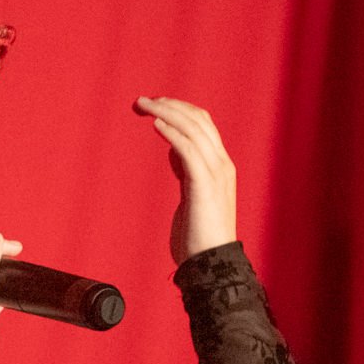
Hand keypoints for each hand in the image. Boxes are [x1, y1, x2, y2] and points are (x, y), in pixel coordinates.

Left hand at [134, 96, 236, 265]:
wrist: (210, 263)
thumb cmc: (198, 234)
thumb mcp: (191, 193)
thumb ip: (186, 170)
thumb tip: (173, 149)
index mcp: (219, 165)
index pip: (203, 124)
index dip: (178, 109)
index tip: (153, 104)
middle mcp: (221, 164)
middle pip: (198, 120)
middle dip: (169, 105)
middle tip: (141, 101)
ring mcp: (216, 173)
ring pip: (193, 129)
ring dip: (166, 113)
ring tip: (144, 106)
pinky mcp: (204, 185)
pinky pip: (189, 150)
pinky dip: (172, 133)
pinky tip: (156, 124)